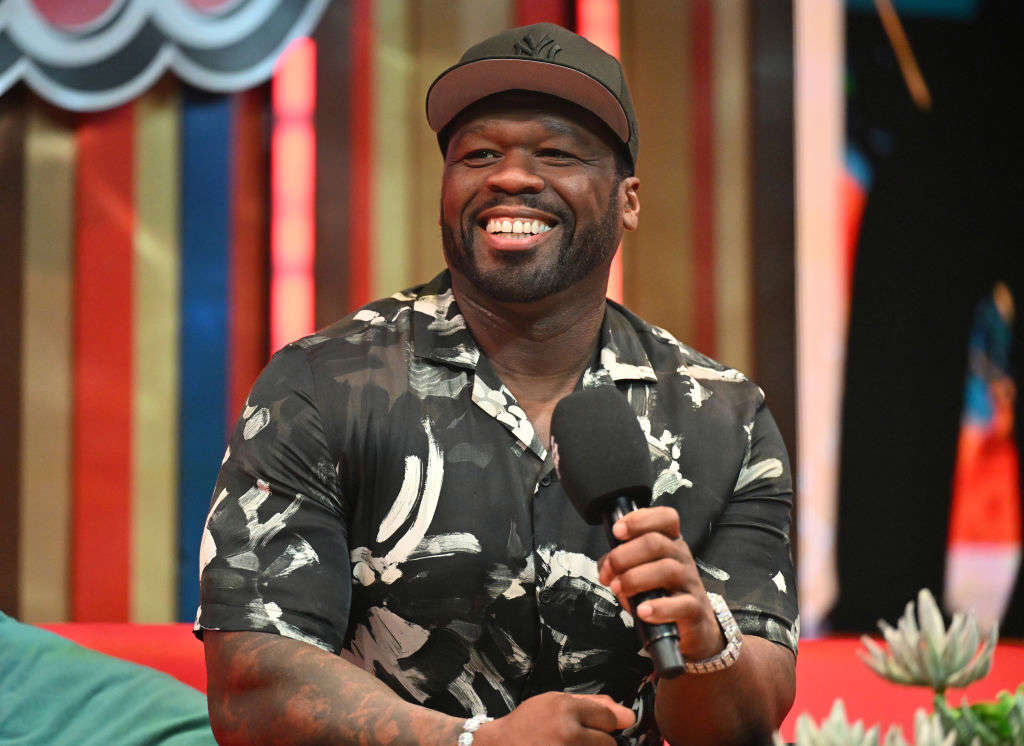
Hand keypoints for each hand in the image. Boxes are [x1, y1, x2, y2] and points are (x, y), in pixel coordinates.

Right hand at [474, 692, 633, 744]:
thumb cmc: (528, 724)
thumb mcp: (555, 701)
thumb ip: (593, 704)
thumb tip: (629, 716)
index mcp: (566, 709)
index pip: (609, 718)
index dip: (602, 723)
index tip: (591, 725)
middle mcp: (567, 733)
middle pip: (609, 743)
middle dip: (598, 742)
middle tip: (576, 740)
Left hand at [597, 506, 723, 659]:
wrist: (692, 628)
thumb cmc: (661, 595)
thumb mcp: (639, 573)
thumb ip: (620, 565)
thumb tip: (605, 565)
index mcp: (670, 544)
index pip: (665, 518)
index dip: (640, 519)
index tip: (617, 531)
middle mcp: (682, 558)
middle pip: (656, 543)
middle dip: (623, 556)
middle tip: (609, 572)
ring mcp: (690, 583)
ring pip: (666, 570)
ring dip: (634, 579)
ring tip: (618, 589)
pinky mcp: (694, 609)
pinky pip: (680, 604)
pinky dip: (658, 608)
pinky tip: (642, 611)